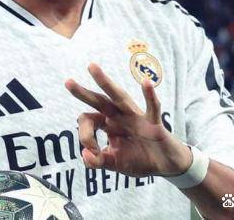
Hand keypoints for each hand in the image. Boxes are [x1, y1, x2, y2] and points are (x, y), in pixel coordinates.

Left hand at [65, 63, 191, 177]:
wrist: (166, 165)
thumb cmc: (140, 159)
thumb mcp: (115, 163)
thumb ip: (98, 161)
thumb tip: (84, 155)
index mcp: (108, 123)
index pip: (89, 121)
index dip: (85, 136)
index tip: (91, 151)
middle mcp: (119, 116)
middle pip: (99, 101)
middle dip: (83, 92)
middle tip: (67, 82)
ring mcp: (136, 117)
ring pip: (119, 97)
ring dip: (105, 82)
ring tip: (92, 68)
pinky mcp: (154, 123)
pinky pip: (152, 107)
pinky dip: (149, 96)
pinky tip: (146, 82)